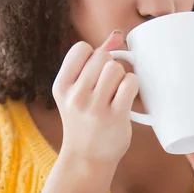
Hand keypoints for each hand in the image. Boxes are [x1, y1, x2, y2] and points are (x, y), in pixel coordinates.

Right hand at [52, 30, 138, 165]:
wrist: (86, 158)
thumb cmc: (84, 118)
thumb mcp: (78, 89)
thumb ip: (95, 60)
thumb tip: (116, 34)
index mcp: (61, 85)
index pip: (81, 48)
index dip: (93, 55)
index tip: (93, 72)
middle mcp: (75, 96)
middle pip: (102, 56)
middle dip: (108, 66)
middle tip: (106, 86)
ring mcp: (95, 107)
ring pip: (116, 68)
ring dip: (121, 77)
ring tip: (115, 92)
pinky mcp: (115, 117)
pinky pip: (130, 83)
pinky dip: (132, 86)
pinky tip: (126, 97)